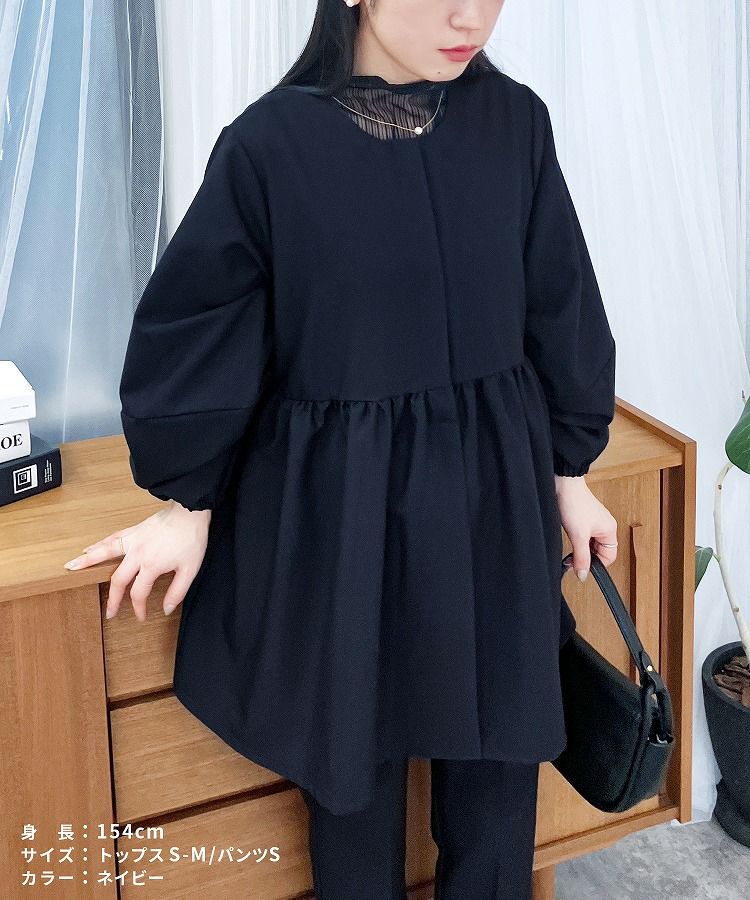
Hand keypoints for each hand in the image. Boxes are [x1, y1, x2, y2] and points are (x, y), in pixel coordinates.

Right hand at [62, 501, 211, 621]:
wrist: (190, 512)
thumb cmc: (191, 539)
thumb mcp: (190, 570)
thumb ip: (177, 592)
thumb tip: (165, 609)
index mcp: (151, 565)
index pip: (138, 593)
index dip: (138, 608)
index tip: (140, 616)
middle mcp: (137, 553)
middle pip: (118, 580)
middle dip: (112, 598)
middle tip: (108, 612)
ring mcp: (133, 540)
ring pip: (104, 553)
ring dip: (86, 562)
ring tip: (70, 568)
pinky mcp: (133, 531)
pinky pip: (111, 539)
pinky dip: (98, 545)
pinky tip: (87, 549)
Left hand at [554, 475, 616, 580]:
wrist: (563, 485)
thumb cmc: (574, 504)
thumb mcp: (578, 537)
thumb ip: (581, 558)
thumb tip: (583, 575)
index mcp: (610, 530)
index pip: (609, 558)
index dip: (595, 565)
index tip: (581, 568)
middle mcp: (605, 526)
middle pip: (599, 552)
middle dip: (585, 557)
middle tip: (572, 560)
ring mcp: (595, 522)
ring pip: (590, 544)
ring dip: (580, 549)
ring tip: (570, 547)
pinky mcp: (584, 518)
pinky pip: (584, 536)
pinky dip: (577, 540)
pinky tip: (569, 538)